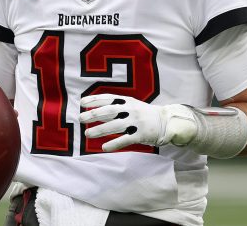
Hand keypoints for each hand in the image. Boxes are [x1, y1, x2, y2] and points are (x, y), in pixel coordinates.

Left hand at [79, 94, 196, 151]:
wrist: (166, 122)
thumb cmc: (144, 114)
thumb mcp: (131, 105)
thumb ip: (116, 107)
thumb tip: (95, 110)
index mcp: (127, 101)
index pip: (108, 98)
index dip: (95, 100)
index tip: (82, 103)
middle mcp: (131, 109)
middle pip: (109, 111)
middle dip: (94, 114)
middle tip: (80, 118)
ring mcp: (136, 122)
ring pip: (115, 126)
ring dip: (100, 130)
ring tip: (87, 134)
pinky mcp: (141, 134)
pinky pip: (126, 139)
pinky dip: (114, 143)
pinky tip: (104, 147)